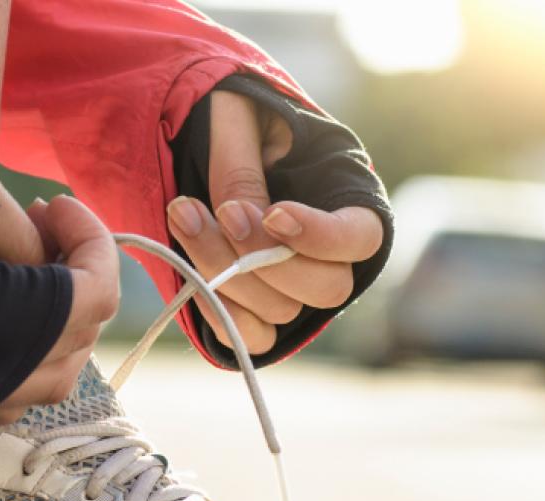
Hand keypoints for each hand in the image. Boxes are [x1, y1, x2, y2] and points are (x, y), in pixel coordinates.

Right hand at [0, 147, 119, 422]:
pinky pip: (6, 396)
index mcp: (13, 321)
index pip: (97, 292)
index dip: (91, 239)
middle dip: (76, 276)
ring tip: (24, 274)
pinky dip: (20, 360)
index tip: (56, 202)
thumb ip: (25, 230)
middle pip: (80, 336)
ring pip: (53, 377)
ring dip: (58, 325)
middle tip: (37, 226)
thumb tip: (49, 253)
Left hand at [165, 91, 382, 353]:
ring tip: (183, 215)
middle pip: (326, 287)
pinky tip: (188, 270)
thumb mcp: (234, 120)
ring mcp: (291, 290)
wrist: (190, 144)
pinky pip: (249, 337)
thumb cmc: (227, 122)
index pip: (361, 237)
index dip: (323, 235)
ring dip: (226, 272)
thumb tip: (245, 220)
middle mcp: (327, 256)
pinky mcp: (253, 313)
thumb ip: (241, 165)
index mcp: (344, 201)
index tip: (275, 213)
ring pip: (279, 312)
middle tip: (221, 213)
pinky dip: (219, 311)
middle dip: (264, 258)